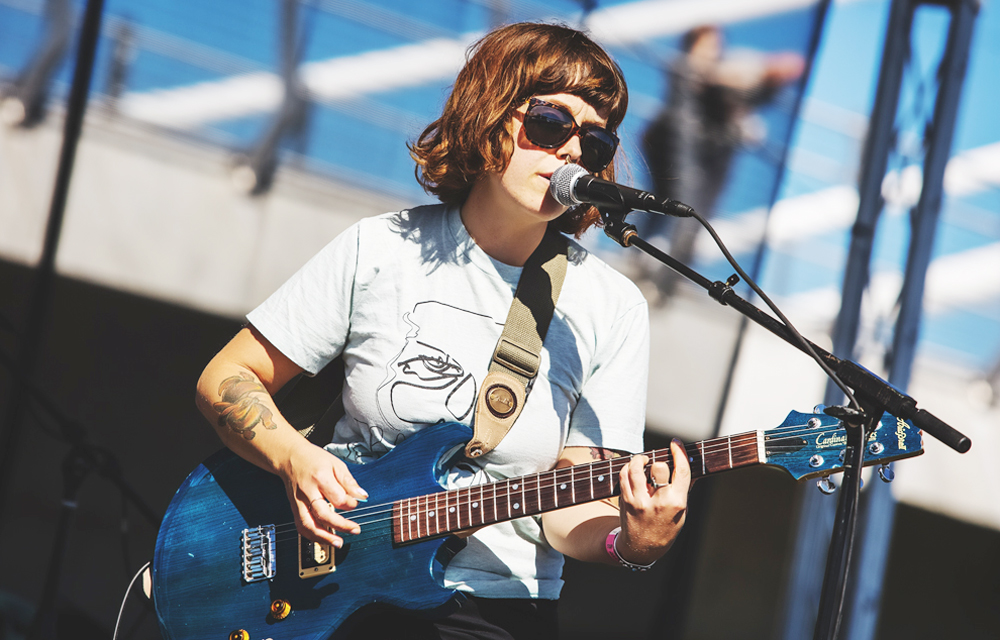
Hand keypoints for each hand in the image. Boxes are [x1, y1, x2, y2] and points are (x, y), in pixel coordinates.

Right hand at [279, 441, 367, 546]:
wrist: (289, 457)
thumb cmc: (313, 459)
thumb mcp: (336, 464)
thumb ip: (349, 482)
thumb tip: (362, 496)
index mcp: (320, 478)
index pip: (338, 498)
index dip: (350, 504)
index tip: (355, 503)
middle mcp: (307, 491)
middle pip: (323, 514)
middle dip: (340, 525)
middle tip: (355, 530)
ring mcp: (298, 501)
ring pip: (308, 525)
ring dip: (323, 537)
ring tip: (338, 543)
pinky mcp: (294, 508)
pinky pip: (301, 526)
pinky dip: (312, 536)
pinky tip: (323, 539)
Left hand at [616, 439, 691, 564]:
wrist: (643, 547)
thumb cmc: (666, 527)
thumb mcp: (682, 512)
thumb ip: (684, 488)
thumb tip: (692, 466)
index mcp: (677, 502)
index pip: (681, 471)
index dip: (679, 453)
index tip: (676, 443)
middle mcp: (659, 501)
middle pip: (658, 467)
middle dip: (659, 461)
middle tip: (657, 464)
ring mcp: (640, 501)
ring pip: (636, 468)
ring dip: (639, 460)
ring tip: (642, 460)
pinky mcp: (626, 501)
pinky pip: (624, 475)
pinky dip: (628, 468)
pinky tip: (632, 469)